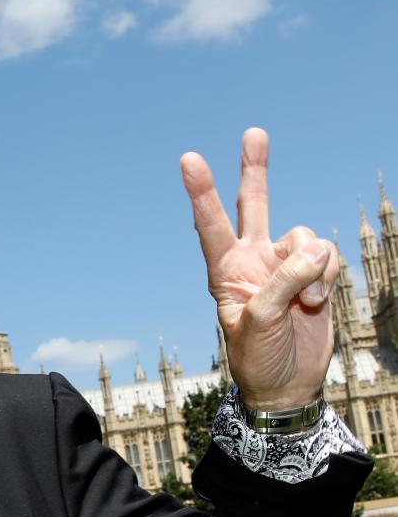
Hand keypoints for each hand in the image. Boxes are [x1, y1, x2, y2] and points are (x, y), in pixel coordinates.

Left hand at [181, 129, 337, 409]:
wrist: (288, 383)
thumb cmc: (258, 358)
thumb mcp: (260, 322)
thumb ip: (282, 282)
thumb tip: (313, 250)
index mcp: (225, 271)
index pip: (211, 225)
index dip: (203, 192)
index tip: (189, 160)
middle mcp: (253, 261)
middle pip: (255, 205)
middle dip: (255, 170)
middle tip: (253, 133)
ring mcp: (284, 266)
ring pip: (305, 237)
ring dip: (312, 267)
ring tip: (305, 302)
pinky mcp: (313, 274)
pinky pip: (327, 255)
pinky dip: (328, 276)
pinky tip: (317, 303)